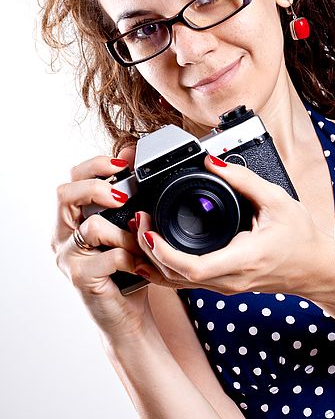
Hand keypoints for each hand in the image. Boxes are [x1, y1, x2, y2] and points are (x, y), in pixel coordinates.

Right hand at [52, 151, 156, 338]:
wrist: (127, 314)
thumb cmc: (126, 267)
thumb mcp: (126, 226)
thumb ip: (125, 195)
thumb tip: (129, 152)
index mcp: (71, 218)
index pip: (71, 179)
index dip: (95, 166)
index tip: (123, 164)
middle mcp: (62, 235)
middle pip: (65, 194)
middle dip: (97, 187)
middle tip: (123, 196)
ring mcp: (67, 257)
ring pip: (91, 226)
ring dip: (125, 233)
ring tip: (140, 244)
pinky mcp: (80, 278)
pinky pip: (110, 256)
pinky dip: (131, 257)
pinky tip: (140, 265)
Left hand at [134, 155, 334, 297]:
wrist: (315, 267)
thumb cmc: (300, 237)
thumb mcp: (276, 200)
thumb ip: (244, 179)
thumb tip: (213, 161)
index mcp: (243, 259)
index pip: (194, 268)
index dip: (164, 253)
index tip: (150, 231)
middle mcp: (230, 279)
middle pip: (176, 276)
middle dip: (150, 250)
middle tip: (140, 221)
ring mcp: (225, 286)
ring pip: (177, 283)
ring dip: (154, 259)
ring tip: (142, 231)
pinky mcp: (223, 285)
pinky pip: (185, 283)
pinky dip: (164, 269)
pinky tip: (152, 253)